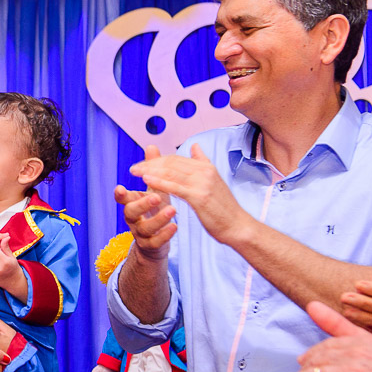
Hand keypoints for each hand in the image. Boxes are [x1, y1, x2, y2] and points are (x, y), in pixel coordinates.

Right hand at [115, 145, 175, 261]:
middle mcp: (133, 218)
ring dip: (158, 218)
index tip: (120, 187)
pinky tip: (175, 227)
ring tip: (173, 209)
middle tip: (156, 196)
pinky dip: (165, 235)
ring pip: (145, 227)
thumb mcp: (153, 189)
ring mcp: (141, 233)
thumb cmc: (155, 210)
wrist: (156, 240)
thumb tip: (151, 145)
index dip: (120, 194)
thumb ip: (152, 170)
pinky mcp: (151, 245)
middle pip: (131, 212)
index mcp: (132, 203)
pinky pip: (155, 241)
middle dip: (142, 204)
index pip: (122, 198)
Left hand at [129, 143, 246, 245]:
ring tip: (135, 173)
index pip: (176, 158)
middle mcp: (204, 171)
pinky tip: (146, 181)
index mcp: (206, 167)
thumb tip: (195, 146)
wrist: (238, 226)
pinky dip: (159, 182)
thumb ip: (202, 163)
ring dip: (150, 171)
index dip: (157, 160)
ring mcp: (202, 183)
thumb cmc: (223, 207)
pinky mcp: (199, 196)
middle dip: (150, 164)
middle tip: (133, 169)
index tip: (142, 164)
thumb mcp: (213, 180)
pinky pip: (175, 186)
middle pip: (171, 163)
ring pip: (171, 172)